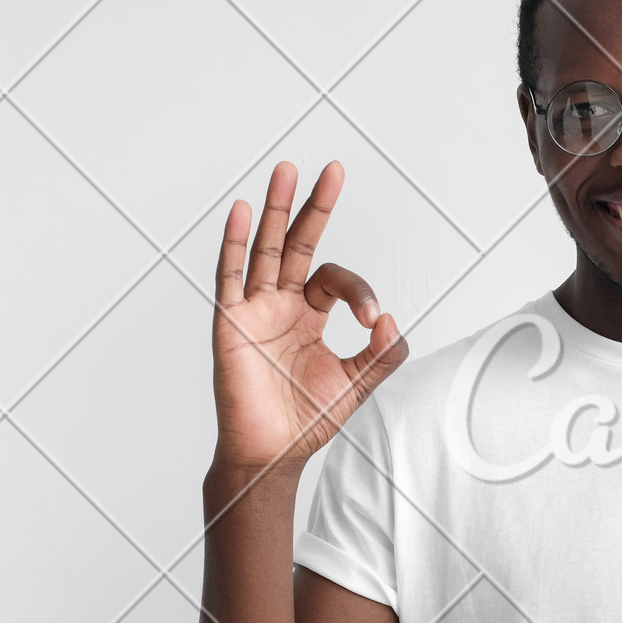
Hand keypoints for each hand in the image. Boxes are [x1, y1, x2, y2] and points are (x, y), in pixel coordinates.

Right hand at [211, 160, 407, 471]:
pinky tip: (244, 211)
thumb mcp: (357, 383)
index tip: (372, 318)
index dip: (359, 291)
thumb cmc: (305, 419)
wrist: (271, 452)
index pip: (335, 280)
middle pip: (298, 244)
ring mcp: (254, 310)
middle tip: (333, 170)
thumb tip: (390, 319)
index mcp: (309, 316)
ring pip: (266, 249)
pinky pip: (231, 276)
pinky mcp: (231, 322)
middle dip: (315, 207)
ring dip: (276, 209)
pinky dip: (236, 243)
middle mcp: (280, 305)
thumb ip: (382, 353)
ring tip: (287, 170)